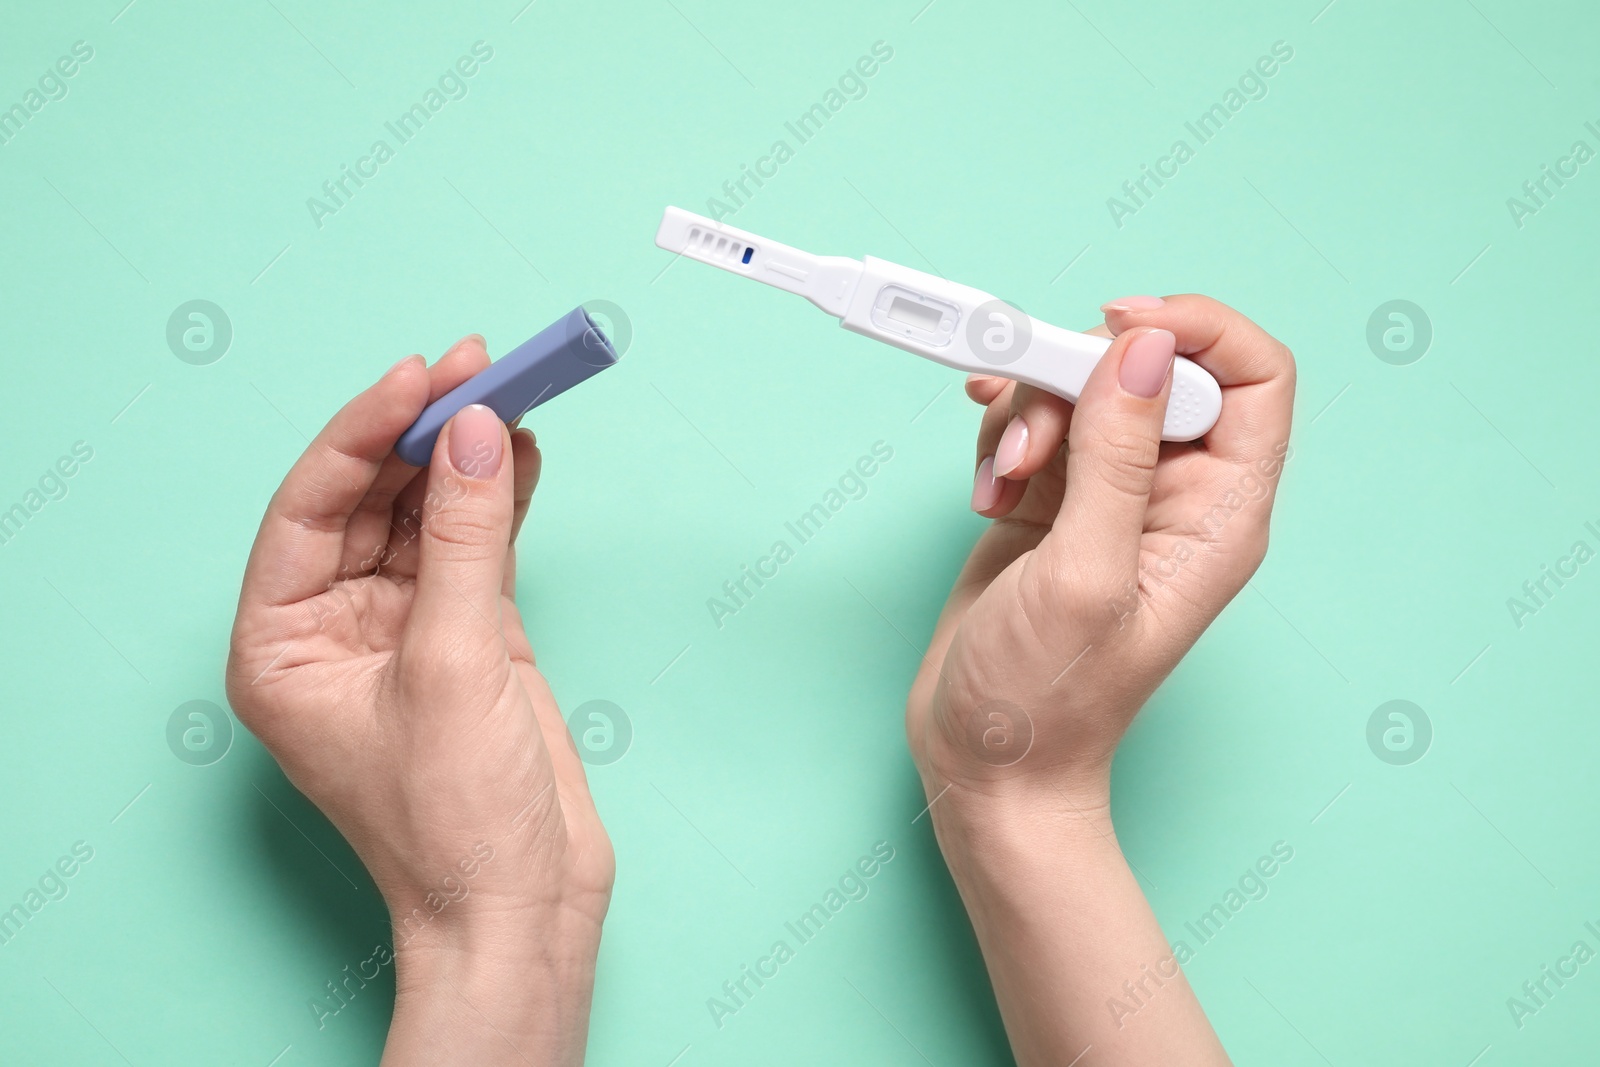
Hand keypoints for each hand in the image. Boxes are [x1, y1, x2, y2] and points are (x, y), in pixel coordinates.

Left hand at [225, 336, 612, 1066]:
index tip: (420, 376)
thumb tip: (473, 432)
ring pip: (428, 516)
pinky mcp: (469, 637)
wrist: (522, 905)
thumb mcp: (454, 665)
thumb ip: (463, 540)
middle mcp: (334, 629)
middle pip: (371, 500)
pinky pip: (477, 547)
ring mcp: (405, 630)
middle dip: (422, 432)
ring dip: (465, 457)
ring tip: (509, 391)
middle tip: (480, 366)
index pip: (310, 507)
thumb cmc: (454, 820)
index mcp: (282, 645)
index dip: (363, 434)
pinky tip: (522, 453)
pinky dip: (503, 501)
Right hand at [907, 295, 1295, 807]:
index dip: (1195, 332)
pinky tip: (988, 492)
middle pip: (1151, 370)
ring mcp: (1111, 497)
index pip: (1252, 376)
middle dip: (1078, 378)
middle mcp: (1175, 496)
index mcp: (1220, 514)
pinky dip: (1003, 438)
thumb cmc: (1048, 700)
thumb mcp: (1084, 575)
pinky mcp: (1055, 503)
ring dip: (1029, 413)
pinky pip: (1037, 424)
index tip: (1114, 328)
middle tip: (1029, 432)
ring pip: (1084, 389)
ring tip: (1002, 480)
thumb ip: (1115, 457)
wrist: (987, 765)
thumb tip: (1143, 349)